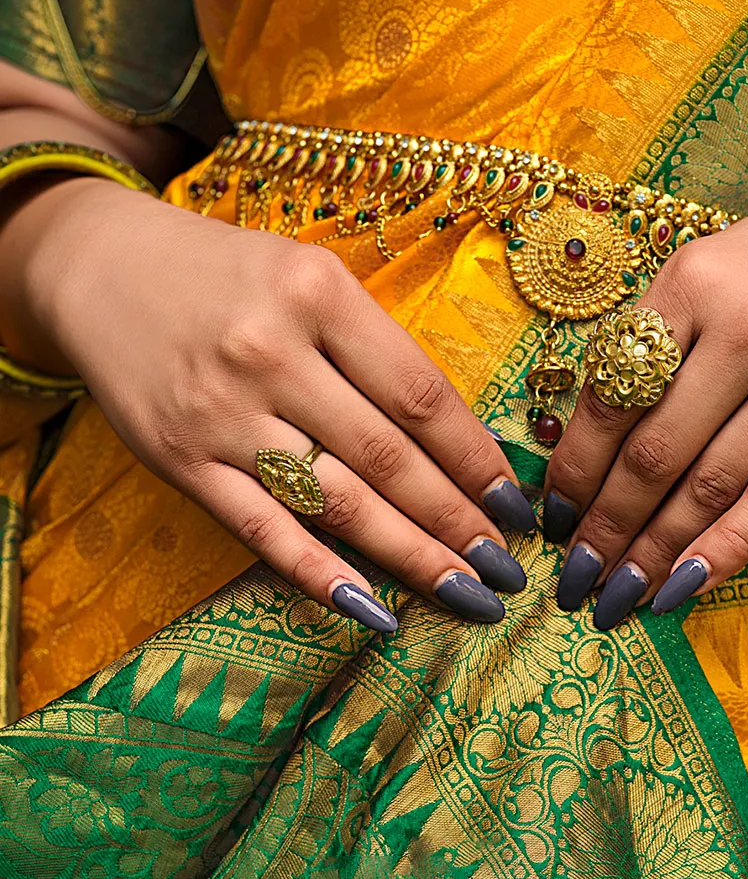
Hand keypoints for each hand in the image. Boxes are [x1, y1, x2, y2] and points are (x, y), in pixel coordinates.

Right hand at [9, 179, 537, 630]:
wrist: (100, 267)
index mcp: (318, 293)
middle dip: (457, 522)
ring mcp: (221, 412)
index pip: (419, 395)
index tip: (516, 505)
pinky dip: (320, 574)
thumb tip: (460, 444)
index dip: (476, 460)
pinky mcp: (180, 460)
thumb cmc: (229, 277)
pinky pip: (262, 529)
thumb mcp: (309, 278)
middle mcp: (270, 352)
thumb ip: (373, 349)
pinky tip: (373, 610)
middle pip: (386, 458)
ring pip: (335, 501)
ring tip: (466, 594)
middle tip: (507, 571)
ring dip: (410, 557)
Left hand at [543, 150, 747, 628]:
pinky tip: (683, 586)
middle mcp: (746, 326)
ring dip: (654, 551)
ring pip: (709, 486)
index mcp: (693, 282)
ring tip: (620, 594)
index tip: (554, 516)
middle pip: (653, 451)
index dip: (575, 469)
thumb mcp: (714, 270)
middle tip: (578, 576)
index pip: (611, 395)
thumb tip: (588, 447)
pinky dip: (724, 551)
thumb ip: (656, 342)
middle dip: (605, 526)